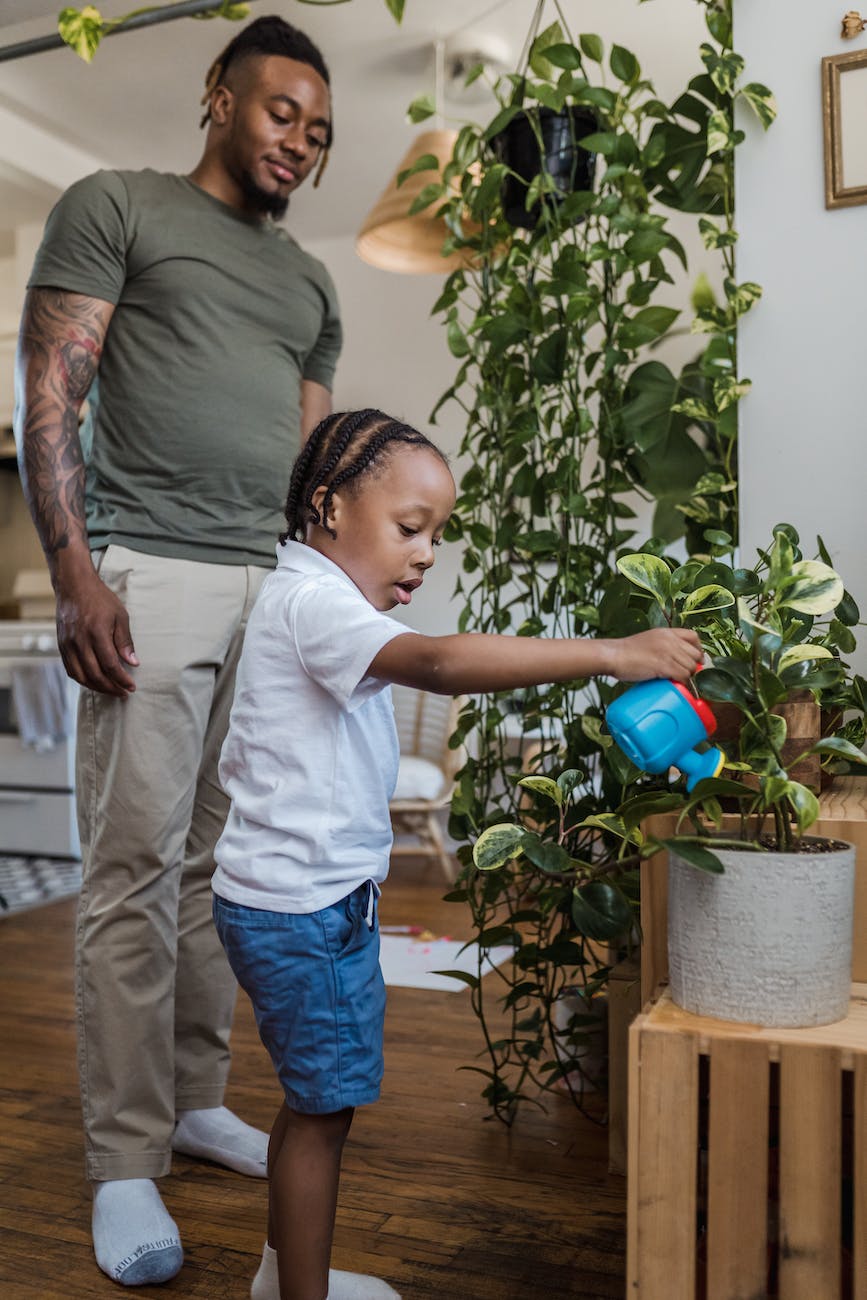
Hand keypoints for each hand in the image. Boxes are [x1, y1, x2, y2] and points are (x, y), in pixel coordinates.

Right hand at [55, 569, 138, 696]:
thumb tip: (133, 663)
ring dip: (96, 687)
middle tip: (123, 692)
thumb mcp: (120, 616)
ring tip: (111, 690)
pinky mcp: (61, 645)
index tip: (131, 687)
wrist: (74, 585)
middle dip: (111, 688)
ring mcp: (68, 644)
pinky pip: (70, 669)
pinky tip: (94, 681)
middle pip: (95, 674)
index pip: (110, 665)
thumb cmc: (100, 599)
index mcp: (97, 633)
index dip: (122, 679)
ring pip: (80, 676)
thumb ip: (125, 641)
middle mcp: (80, 641)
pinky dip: (83, 679)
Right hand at [608, 627, 701, 683]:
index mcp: (667, 632)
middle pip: (695, 654)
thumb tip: (677, 660)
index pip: (693, 637)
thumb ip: (664, 645)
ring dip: (687, 677)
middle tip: (685, 675)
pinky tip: (677, 685)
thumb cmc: (627, 652)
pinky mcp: (663, 665)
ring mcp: (667, 652)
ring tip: (678, 681)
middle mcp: (670, 640)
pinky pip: (682, 675)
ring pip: (691, 667)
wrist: (613, 655)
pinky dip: (682, 683)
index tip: (695, 660)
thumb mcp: (650, 640)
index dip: (698, 650)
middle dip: (693, 667)